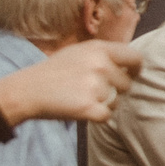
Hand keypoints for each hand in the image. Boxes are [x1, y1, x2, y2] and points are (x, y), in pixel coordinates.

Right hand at [0, 38, 142, 124]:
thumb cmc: (54, 71)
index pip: (135, 58)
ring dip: (104, 103)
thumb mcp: (79, 51)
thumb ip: (104, 54)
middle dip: (116, 90)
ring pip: (116, 101)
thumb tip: (129, 63)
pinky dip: (96, 116)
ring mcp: (95, 86)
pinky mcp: (89, 107)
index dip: (136, 68)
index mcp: (99, 49)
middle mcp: (100, 65)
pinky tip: (81, 109)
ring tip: (82, 97)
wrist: (28, 90)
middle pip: (127, 84)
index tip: (132, 75)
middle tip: (93, 91)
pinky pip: (106, 115)